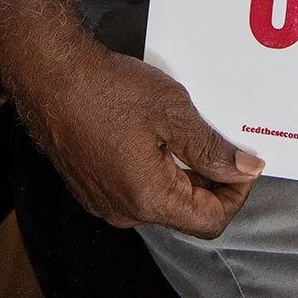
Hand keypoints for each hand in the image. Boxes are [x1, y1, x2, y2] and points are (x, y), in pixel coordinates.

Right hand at [13, 34, 263, 235]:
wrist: (52, 76)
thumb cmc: (108, 91)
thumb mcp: (173, 112)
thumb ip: (212, 148)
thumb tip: (246, 170)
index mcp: (149, 199)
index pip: (211, 221)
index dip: (236, 193)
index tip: (243, 161)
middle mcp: (125, 212)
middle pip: (186, 214)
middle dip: (211, 182)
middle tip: (221, 141)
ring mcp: (105, 202)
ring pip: (162, 200)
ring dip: (184, 174)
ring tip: (188, 133)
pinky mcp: (92, 188)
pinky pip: (137, 190)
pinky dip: (157, 170)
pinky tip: (157, 136)